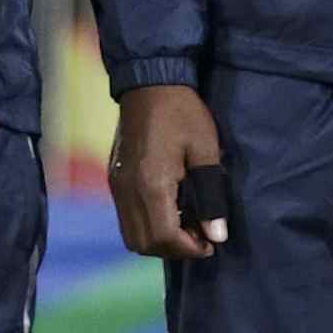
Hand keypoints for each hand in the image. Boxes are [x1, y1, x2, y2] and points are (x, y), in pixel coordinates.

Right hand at [110, 82, 228, 260]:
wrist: (149, 82)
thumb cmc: (182, 113)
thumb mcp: (205, 150)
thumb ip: (211, 195)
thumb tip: (218, 235)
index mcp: (151, 184)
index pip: (164, 237)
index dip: (189, 249)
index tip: (211, 244)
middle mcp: (128, 190)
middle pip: (144, 244)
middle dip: (174, 250)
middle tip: (200, 238)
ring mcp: (117, 186)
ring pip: (132, 236)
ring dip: (159, 241)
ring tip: (186, 227)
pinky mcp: (115, 179)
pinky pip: (127, 219)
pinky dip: (148, 226)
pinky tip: (170, 210)